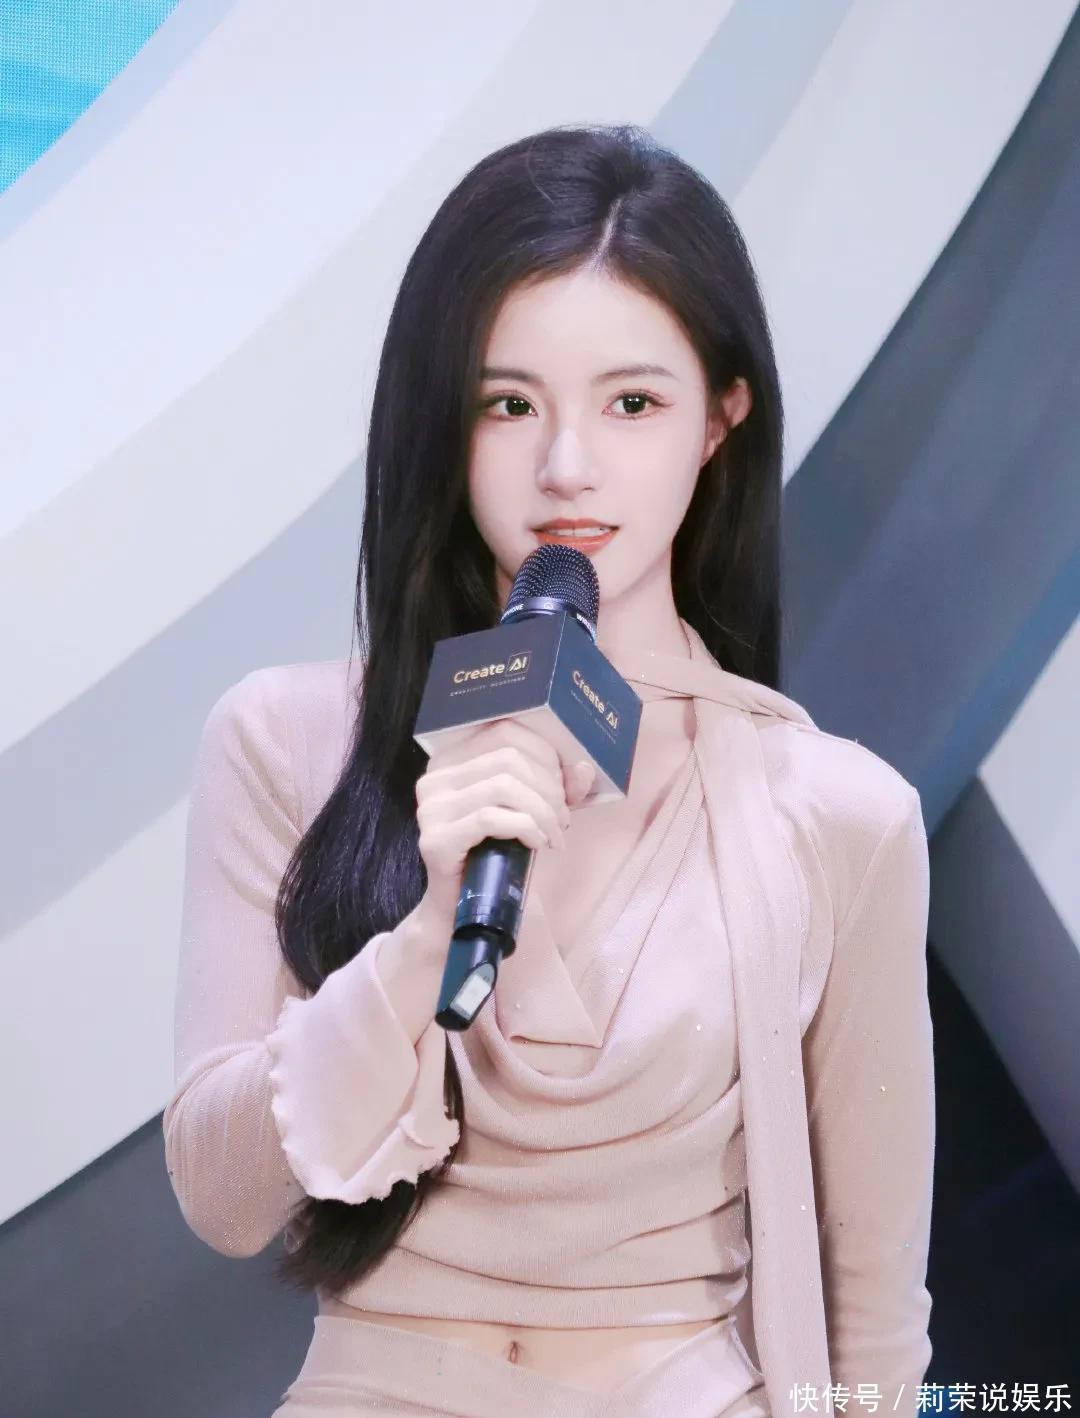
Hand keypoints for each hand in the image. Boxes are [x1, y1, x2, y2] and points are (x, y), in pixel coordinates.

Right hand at [414, 719, 595, 922]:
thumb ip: (558, 787)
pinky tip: (537, 844)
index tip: (563, 788)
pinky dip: (525, 828)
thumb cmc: (498, 854)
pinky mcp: (435, 839)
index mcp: (453, 760)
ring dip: (542, 811)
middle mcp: (435, 778)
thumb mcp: (533, 812)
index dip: (544, 755)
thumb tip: (584, 767)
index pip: (505, 732)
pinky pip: (491, 818)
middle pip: (507, 758)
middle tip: (562, 819)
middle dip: (548, 788)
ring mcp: (431, 808)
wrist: (466, 909)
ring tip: (554, 835)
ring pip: (502, 786)